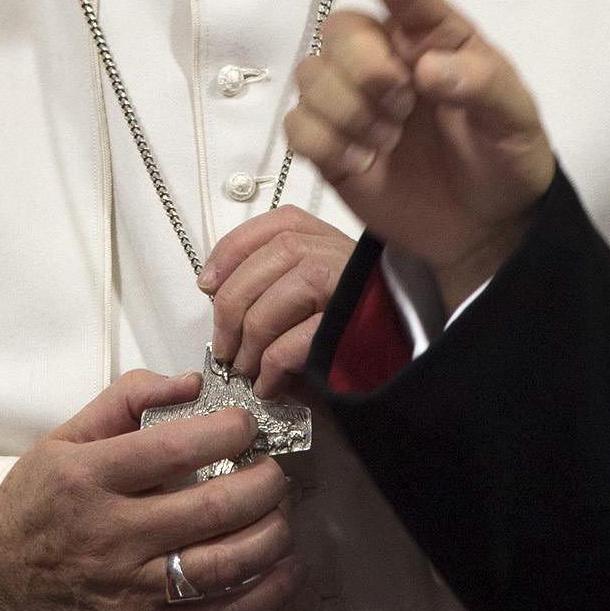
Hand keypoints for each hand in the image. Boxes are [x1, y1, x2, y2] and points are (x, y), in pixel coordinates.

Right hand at [0, 368, 299, 610]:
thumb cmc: (37, 500)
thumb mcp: (65, 436)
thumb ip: (127, 398)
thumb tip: (192, 382)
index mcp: (90, 478)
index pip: (172, 449)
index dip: (224, 431)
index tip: (248, 423)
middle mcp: (114, 535)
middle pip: (209, 511)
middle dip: (261, 485)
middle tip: (275, 469)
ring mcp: (133, 589)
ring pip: (222, 567)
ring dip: (270, 537)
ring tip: (283, 512)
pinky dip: (263, 596)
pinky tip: (286, 568)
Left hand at [199, 209, 357, 400]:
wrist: (402, 363)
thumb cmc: (352, 333)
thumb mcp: (314, 291)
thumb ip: (275, 279)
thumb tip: (218, 290)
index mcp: (328, 239)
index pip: (273, 226)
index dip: (232, 251)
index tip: (208, 283)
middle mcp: (339, 255)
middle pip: (268, 258)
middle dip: (232, 305)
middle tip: (223, 343)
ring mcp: (348, 291)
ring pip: (276, 302)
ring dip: (249, 341)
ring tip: (246, 368)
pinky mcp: (350, 336)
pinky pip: (293, 345)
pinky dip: (270, 369)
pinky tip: (268, 385)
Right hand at [285, 0, 556, 312]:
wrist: (486, 230)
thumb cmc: (504, 156)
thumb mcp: (515, 119)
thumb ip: (481, 86)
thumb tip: (429, 69)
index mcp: (433, 36)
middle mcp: (385, 57)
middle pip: (340, 30)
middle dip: (363, 67)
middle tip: (401, 104)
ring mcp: (352, 100)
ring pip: (310, 75)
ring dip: (347, 112)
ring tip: (387, 141)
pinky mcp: (328, 144)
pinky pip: (297, 125)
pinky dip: (324, 144)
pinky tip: (361, 163)